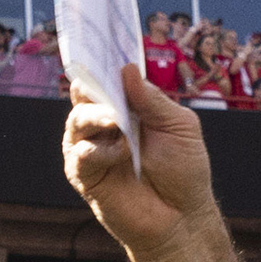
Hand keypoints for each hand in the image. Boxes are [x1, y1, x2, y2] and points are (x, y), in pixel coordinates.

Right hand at [63, 58, 222, 256]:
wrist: (182, 217)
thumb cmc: (184, 172)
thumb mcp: (179, 126)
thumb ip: (153, 100)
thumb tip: (127, 70)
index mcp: (126, 108)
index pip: (106, 78)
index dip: (103, 62)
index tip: (102, 44)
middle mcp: (104, 125)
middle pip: (84, 94)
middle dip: (92, 85)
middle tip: (104, 83)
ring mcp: (92, 150)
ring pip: (76, 121)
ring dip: (96, 116)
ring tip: (117, 122)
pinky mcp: (85, 177)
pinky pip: (80, 155)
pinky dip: (98, 150)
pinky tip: (120, 153)